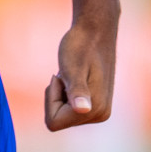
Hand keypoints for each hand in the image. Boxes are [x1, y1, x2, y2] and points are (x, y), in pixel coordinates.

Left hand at [44, 13, 117, 130]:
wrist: (95, 30)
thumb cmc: (80, 45)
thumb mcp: (73, 68)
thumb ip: (77, 90)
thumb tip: (83, 110)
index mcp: (94, 110)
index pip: (53, 122)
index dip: (50, 99)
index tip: (61, 77)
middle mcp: (100, 115)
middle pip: (59, 119)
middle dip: (56, 96)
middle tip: (67, 74)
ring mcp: (100, 110)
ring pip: (64, 113)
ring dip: (62, 93)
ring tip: (73, 73)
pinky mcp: (97, 104)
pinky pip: (70, 107)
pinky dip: (67, 91)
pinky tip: (77, 75)